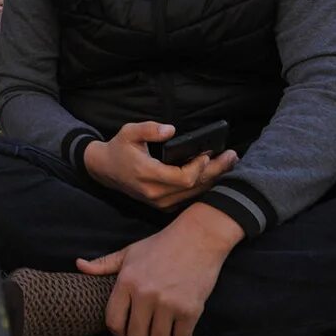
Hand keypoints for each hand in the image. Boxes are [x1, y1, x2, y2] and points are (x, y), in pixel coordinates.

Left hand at [77, 203, 242, 335]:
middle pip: (136, 335)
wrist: (198, 238)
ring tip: (161, 327)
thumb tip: (79, 265)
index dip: (116, 331)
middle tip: (145, 328)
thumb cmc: (161, 245)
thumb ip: (104, 264)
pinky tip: (178, 325)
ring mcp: (168, 304)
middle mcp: (145, 295)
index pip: (113, 320)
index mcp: (127, 282)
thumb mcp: (129, 252)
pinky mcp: (190, 310)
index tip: (123, 331)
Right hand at [82, 122, 237, 210]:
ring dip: (213, 180)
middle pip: (194, 188)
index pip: (183, 178)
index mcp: (147, 175)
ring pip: (194, 195)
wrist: (105, 170)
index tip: (207, 153)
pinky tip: (214, 175)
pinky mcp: (162, 205)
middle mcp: (155, 193)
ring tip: (228, 164)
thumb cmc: (119, 149)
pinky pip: (188, 199)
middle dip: (215, 171)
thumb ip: (149, 129)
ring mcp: (159, 202)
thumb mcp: (128, 132)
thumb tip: (171, 130)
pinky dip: (202, 187)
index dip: (198, 167)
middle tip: (231, 156)